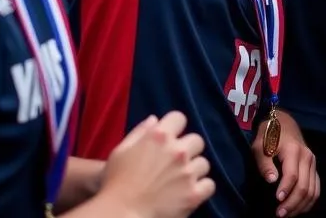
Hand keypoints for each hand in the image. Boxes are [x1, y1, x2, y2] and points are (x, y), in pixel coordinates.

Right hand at [98, 112, 213, 217]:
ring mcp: (188, 173)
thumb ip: (139, 132)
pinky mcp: (193, 194)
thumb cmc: (115, 184)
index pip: (179, 118)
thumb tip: (155, 119)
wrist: (119, 215)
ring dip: (194, 170)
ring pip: (204, 163)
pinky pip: (209, 185)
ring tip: (181, 180)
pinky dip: (202, 189)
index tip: (170, 138)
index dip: (175, 127)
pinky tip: (190, 192)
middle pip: (197, 140)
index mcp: (160, 137)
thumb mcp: (120, 152)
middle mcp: (178, 151)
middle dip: (188, 149)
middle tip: (176, 163)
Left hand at [253, 110, 318, 216]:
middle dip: (292, 203)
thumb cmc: (269, 136)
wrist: (284, 123)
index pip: (292, 175)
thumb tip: (272, 180)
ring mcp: (313, 163)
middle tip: (279, 214)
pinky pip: (316, 188)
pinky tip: (299, 208)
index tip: (277, 202)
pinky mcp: (314, 167)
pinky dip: (309, 201)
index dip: (286, 190)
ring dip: (301, 205)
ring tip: (287, 214)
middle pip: (304, 186)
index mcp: (293, 151)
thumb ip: (265, 164)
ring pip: (312, 190)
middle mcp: (307, 157)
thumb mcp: (260, 146)